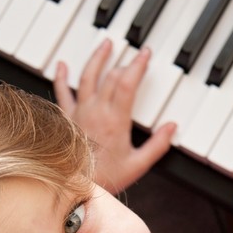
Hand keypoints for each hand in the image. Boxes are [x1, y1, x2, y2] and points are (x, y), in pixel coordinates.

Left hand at [53, 39, 175, 193]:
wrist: (75, 187)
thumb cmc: (105, 179)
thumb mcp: (138, 165)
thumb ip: (157, 146)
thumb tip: (172, 128)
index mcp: (115, 120)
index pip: (127, 83)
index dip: (137, 65)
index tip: (144, 54)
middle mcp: (95, 111)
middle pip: (110, 77)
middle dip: (124, 62)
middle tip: (133, 54)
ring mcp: (79, 113)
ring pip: (87, 77)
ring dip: (97, 59)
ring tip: (105, 45)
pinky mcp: (66, 119)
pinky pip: (62, 93)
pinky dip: (61, 78)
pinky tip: (62, 66)